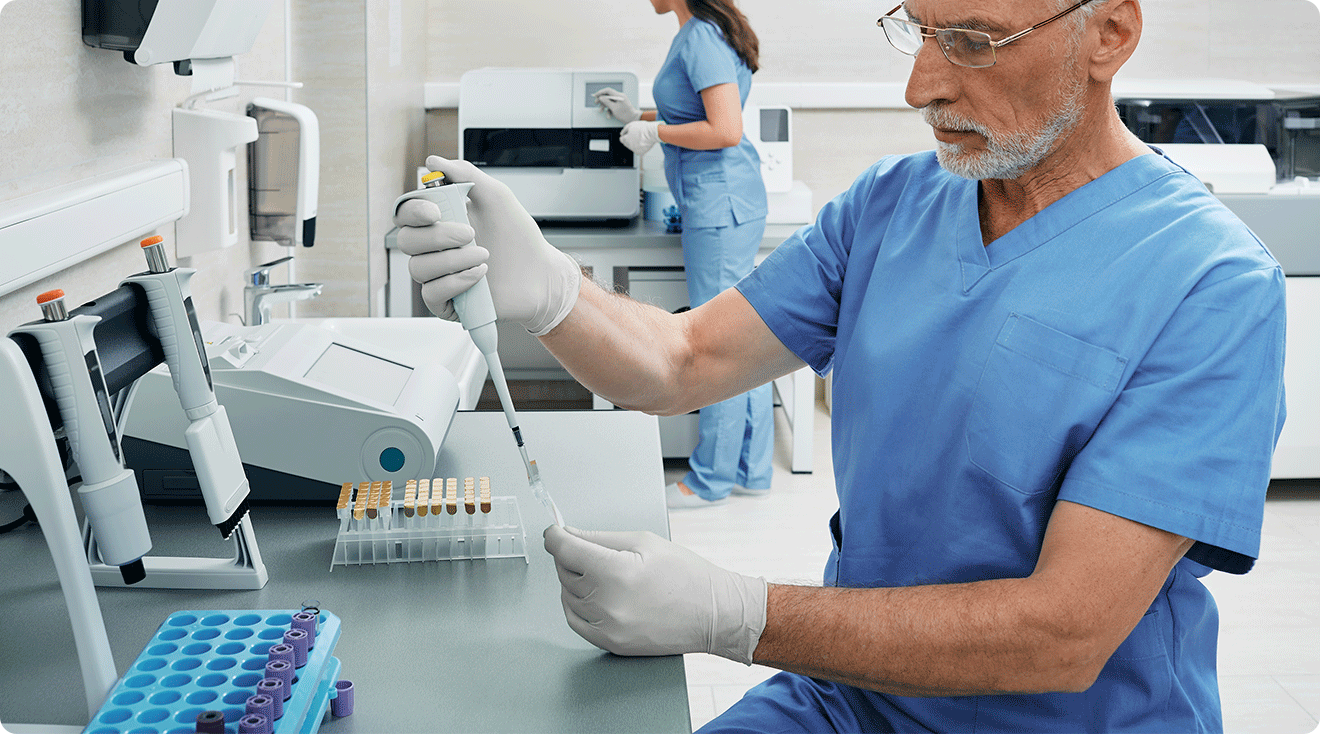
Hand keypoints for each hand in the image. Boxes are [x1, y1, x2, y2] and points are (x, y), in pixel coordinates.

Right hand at [394, 156, 581, 335]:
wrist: (540, 274)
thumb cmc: (518, 237)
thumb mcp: (496, 197)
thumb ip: (465, 175)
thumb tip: (432, 161)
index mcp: (439, 222)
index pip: (405, 214)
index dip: (412, 211)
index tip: (435, 211)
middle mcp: (433, 249)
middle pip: (406, 240)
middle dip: (438, 237)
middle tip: (471, 234)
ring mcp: (438, 276)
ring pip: (418, 268)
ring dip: (453, 261)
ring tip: (484, 257)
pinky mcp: (446, 302)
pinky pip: (431, 294)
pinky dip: (455, 282)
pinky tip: (479, 275)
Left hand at [543, 525, 766, 663]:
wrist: (714, 614)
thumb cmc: (687, 575)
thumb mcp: (644, 541)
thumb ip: (600, 538)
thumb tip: (570, 535)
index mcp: (616, 571)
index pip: (565, 550)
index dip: (555, 536)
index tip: (554, 532)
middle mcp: (607, 603)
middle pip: (564, 572)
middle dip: (570, 556)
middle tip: (588, 549)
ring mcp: (607, 627)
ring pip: (568, 596)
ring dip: (575, 580)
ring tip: (601, 572)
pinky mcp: (610, 643)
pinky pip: (575, 620)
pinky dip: (576, 604)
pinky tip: (593, 594)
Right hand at [592, 87, 641, 122]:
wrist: (633, 119)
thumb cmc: (625, 114)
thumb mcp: (614, 108)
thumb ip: (607, 102)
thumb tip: (601, 97)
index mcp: (619, 95)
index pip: (608, 90)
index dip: (601, 92)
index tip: (595, 95)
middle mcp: (619, 97)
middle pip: (608, 96)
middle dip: (601, 100)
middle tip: (596, 103)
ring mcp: (619, 101)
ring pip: (609, 102)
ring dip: (604, 107)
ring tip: (601, 111)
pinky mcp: (619, 106)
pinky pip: (612, 106)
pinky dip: (609, 111)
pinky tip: (609, 116)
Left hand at [620, 120, 661, 155]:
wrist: (653, 133)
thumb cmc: (642, 128)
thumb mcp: (631, 125)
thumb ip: (624, 130)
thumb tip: (621, 134)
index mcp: (625, 139)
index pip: (622, 139)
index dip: (626, 136)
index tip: (630, 134)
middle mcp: (629, 146)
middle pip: (627, 144)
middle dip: (630, 140)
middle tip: (637, 135)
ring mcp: (634, 150)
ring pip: (633, 147)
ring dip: (635, 144)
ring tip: (641, 138)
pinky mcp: (640, 153)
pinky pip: (638, 150)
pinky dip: (640, 147)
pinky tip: (643, 142)